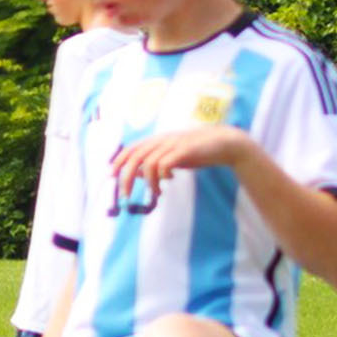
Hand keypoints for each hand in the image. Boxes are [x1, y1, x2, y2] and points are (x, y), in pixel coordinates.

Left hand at [107, 123, 248, 202]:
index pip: (131, 148)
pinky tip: (170, 181)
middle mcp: (162, 140)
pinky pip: (165, 164)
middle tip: (126, 195)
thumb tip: (138, 174)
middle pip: (135, 157)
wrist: (224, 143)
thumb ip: (156, 163)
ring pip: (149, 163)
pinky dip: (163, 176)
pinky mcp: (184, 151)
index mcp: (158, 140)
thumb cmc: (197, 151)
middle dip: (126, 177)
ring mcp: (173, 144)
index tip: (111, 175)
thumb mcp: (172, 157)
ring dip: (149, 183)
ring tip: (156, 193)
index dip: (118, 160)